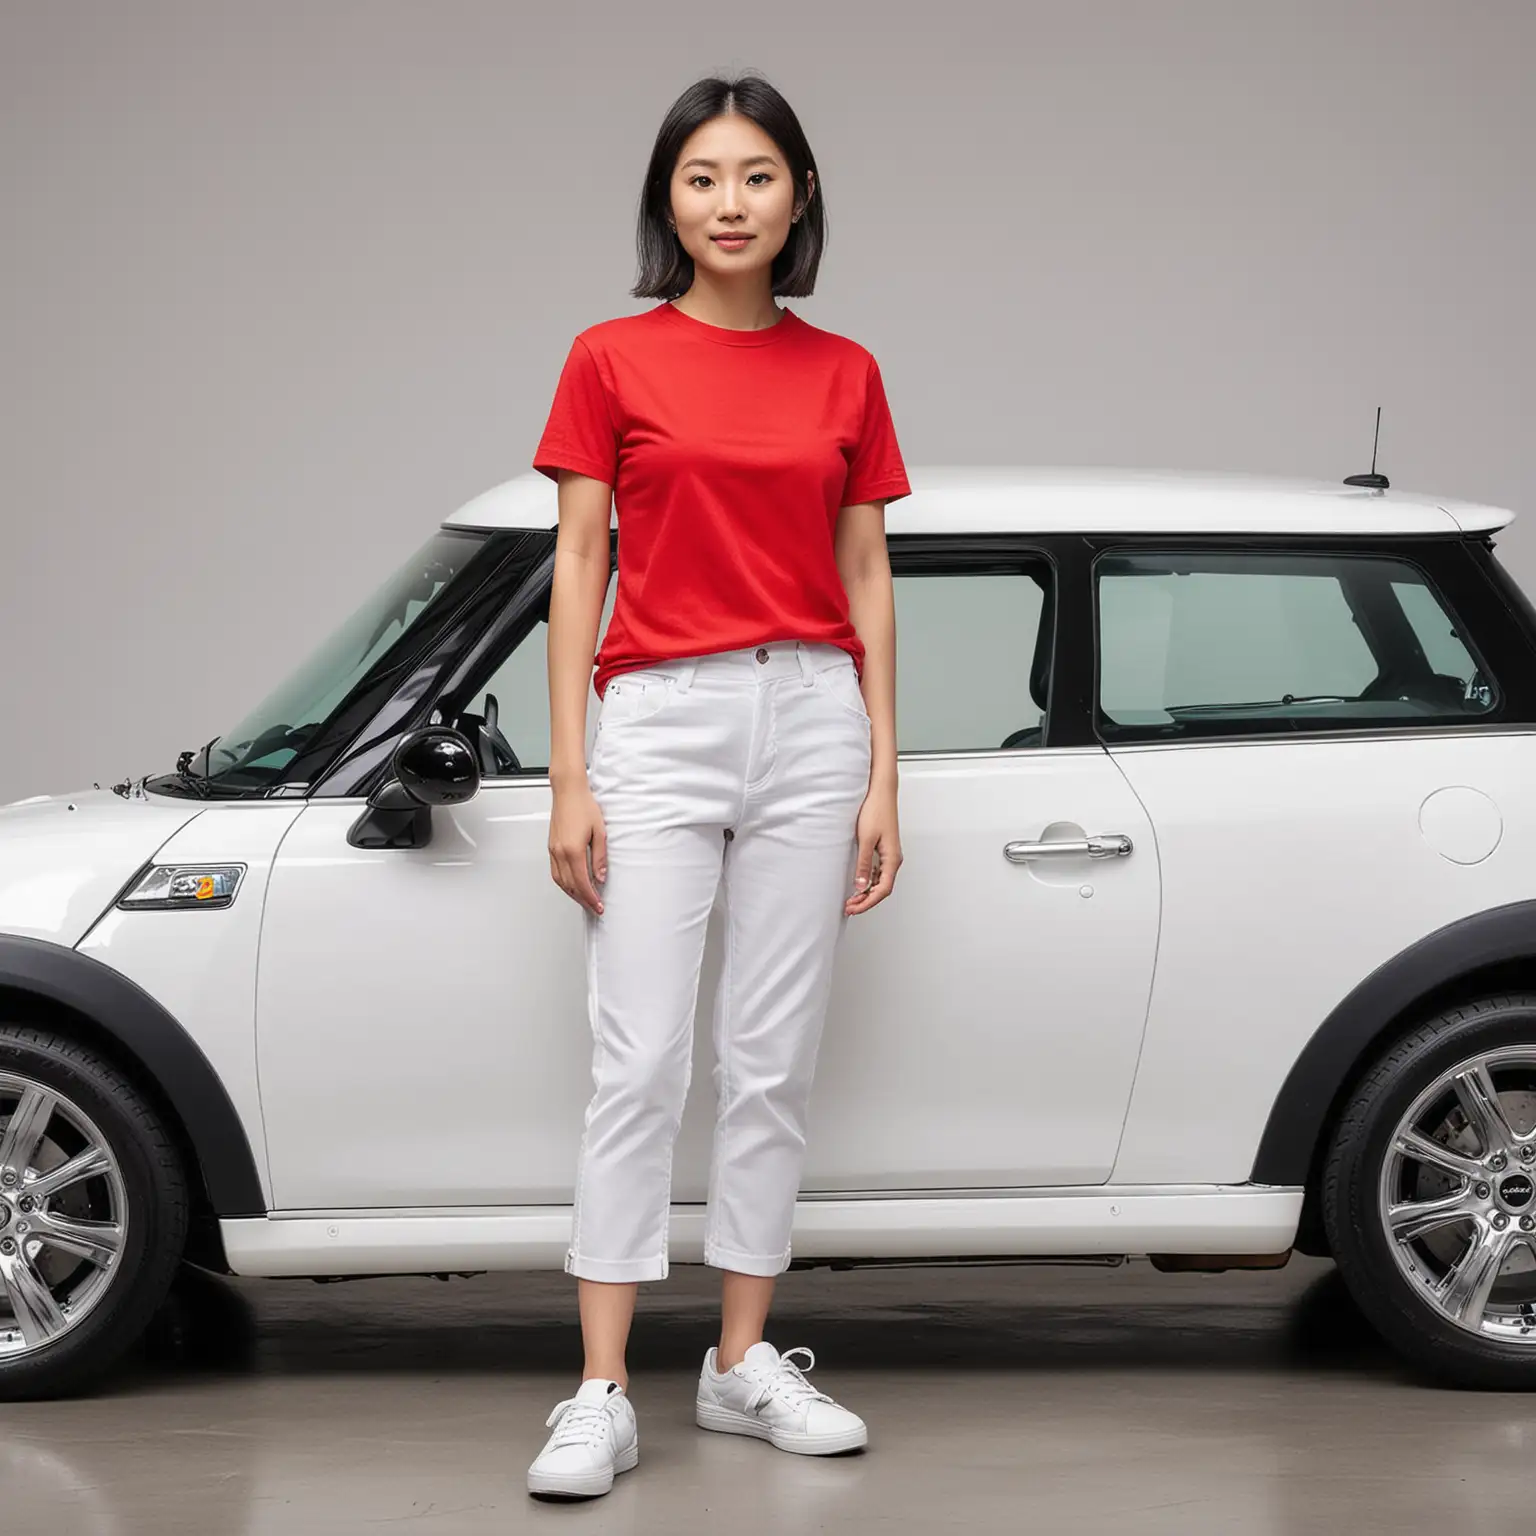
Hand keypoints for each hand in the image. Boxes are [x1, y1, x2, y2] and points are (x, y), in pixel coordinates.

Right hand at [549, 782, 606, 914]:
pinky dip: (564, 883)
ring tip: (584, 900)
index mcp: (573, 851)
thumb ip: (600, 857)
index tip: (599, 906)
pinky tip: (572, 884)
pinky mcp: (551, 847)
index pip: (582, 883)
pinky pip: (555, 872)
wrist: (568, 791)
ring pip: (560, 881)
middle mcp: (560, 853)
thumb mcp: (600, 832)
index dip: (591, 898)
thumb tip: (600, 877)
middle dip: (582, 899)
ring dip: (572, 893)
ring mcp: (553, 850)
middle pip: (570, 886)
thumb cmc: (584, 806)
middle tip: (594, 907)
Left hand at [846, 782, 900, 915]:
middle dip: (866, 901)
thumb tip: (861, 885)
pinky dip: (868, 881)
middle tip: (849, 907)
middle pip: (882, 889)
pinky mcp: (884, 849)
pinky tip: (858, 883)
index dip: (868, 902)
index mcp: (892, 859)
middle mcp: (894, 859)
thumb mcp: (865, 839)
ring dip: (867, 892)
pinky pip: (879, 872)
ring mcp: (890, 855)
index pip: (883, 890)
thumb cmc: (875, 810)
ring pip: (881, 882)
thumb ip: (863, 864)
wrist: (881, 792)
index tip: (853, 908)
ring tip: (851, 898)